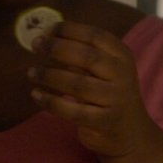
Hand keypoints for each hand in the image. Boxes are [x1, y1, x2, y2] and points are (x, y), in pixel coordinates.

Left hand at [27, 21, 155, 156]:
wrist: (131, 132)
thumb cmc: (110, 93)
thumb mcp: (105, 69)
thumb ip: (82, 54)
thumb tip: (47, 36)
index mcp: (122, 56)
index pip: (96, 36)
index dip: (69, 30)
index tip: (47, 29)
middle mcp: (122, 75)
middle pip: (87, 57)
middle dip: (57, 48)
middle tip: (35, 45)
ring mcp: (115, 100)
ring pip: (78, 84)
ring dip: (50, 76)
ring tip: (31, 72)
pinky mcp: (104, 122)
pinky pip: (72, 111)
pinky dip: (51, 102)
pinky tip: (36, 94)